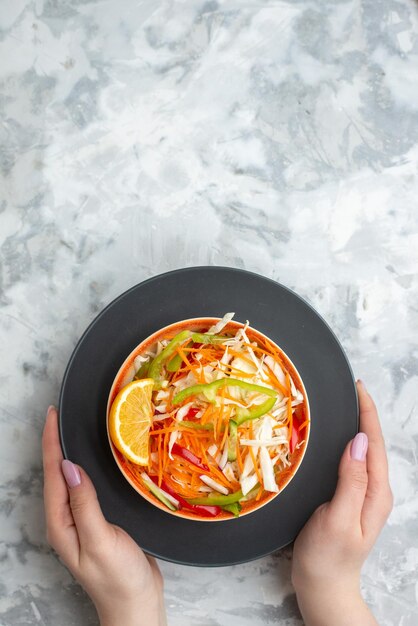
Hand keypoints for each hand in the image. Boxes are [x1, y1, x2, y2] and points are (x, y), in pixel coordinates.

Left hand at [42, 406, 166, 625]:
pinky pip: (88, 487)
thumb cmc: (118, 577)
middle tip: (60, 414)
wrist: (137, 603)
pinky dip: (89, 467)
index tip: (52, 415)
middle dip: (55, 443)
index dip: (51, 443)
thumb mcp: (100, 540)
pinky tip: (97, 459)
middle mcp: (66, 519)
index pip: (52, 474)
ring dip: (70, 452)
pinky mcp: (98, 520)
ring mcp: (82, 520)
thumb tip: (69, 468)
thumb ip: (84, 505)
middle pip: (57, 474)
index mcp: (60, 523)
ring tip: (73, 428)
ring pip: (72, 479)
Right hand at [291, 380, 392, 625]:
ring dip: (354, 425)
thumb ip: (351, 481)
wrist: (322, 585)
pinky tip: (333, 436)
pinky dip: (343, 442)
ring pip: (361, 450)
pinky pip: (349, 461)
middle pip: (371, 443)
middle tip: (347, 387)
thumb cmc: (328, 556)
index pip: (375, 443)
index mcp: (376, 492)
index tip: (357, 387)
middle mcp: (373, 490)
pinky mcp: (348, 496)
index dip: (367, 413)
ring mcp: (362, 494)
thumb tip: (358, 441)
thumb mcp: (339, 519)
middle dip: (363, 413)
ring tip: (342, 403)